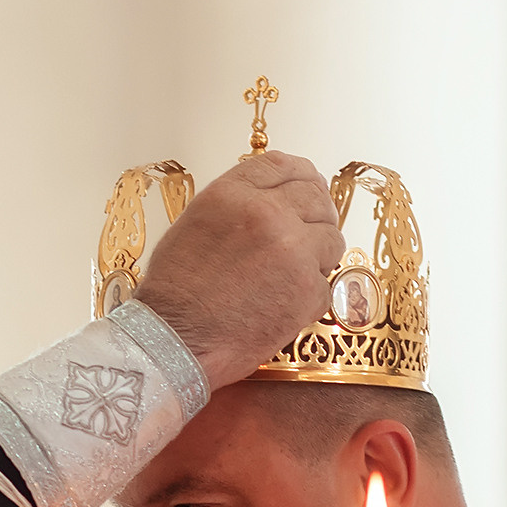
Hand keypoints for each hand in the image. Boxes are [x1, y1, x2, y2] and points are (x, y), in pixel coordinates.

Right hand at [135, 151, 342, 389]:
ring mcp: (293, 251)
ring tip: (291, 276)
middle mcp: (267, 213)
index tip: (309, 185)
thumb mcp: (194, 225)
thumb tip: (270, 200)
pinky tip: (284, 304)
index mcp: (233, 194)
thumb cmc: (175, 292)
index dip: (301, 175)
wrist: (176, 341)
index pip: (283, 165)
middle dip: (317, 214)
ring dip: (318, 255)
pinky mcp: (308, 290)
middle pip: (315, 197)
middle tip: (310, 234)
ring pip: (331, 239)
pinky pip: (326, 282)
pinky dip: (311, 295)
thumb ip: (236, 206)